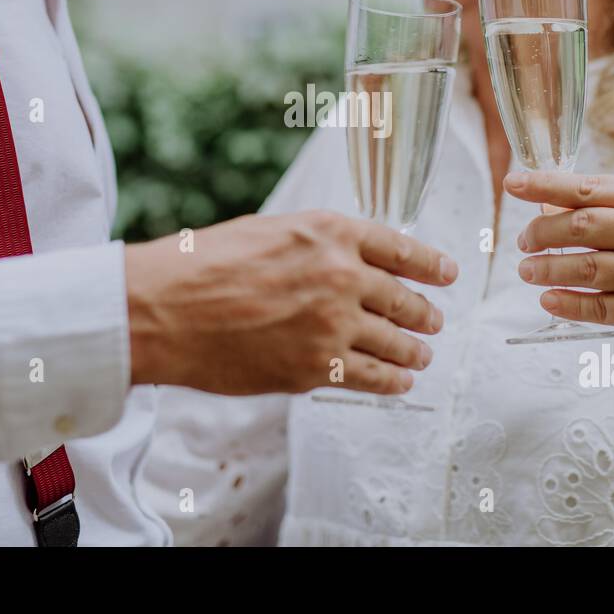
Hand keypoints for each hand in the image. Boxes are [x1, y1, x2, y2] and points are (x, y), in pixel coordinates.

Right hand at [126, 211, 457, 395]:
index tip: (448, 274)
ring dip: (414, 351)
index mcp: (330, 233)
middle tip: (434, 320)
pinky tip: (399, 383)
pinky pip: (371, 377)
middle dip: (425, 313)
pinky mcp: (317, 368)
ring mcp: (332, 324)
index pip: (400, 248)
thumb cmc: (204, 265)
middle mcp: (341, 275)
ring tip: (421, 356)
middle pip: (405, 299)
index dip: (430, 264)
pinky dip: (392, 381)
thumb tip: (350, 260)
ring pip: (395, 342)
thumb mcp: (270, 231)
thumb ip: (316, 244)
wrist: (165, 309)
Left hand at [506, 170, 613, 360]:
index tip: (513, 184)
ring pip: (589, 267)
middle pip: (585, 225)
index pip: (592, 187)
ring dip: (549, 269)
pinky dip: (568, 303)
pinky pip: (602, 307)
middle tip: (524, 242)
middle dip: (543, 232)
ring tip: (527, 271)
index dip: (546, 185)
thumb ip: (612, 209)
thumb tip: (548, 205)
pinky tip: (548, 299)